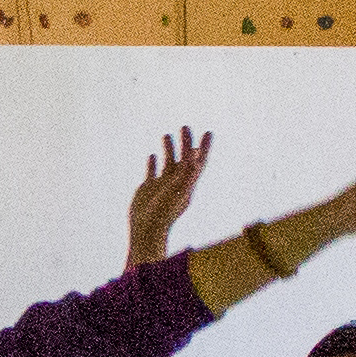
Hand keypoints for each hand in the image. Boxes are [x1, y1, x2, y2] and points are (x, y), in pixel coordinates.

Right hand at [130, 127, 211, 257]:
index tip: (208, 133)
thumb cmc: (163, 212)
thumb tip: (195, 159)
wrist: (147, 229)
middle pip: (184, 159)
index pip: (198, 162)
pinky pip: (152, 172)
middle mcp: (177, 182)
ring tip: (167, 135)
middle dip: (186, 143)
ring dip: (169, 149)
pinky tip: (152, 155)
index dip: (204, 148)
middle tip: (185, 127)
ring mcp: (162, 185)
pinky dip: (153, 163)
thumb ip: (186, 175)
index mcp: (187, 183)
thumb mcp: (177, 192)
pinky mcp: (149, 189)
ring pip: (168, 163)